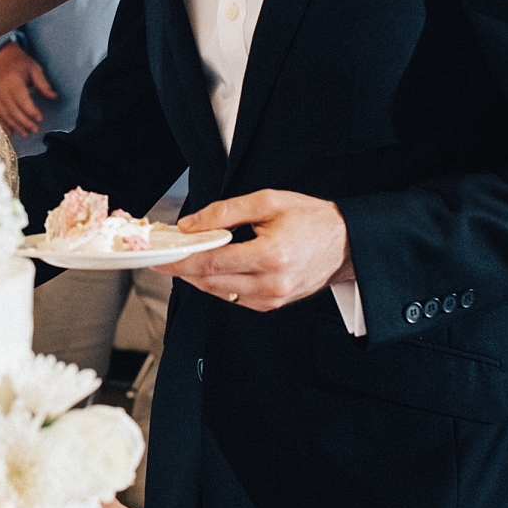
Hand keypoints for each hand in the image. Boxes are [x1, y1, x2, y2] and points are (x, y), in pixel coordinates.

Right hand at [0, 41, 56, 136]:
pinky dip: (3, 125)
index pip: (22, 99)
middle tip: (35, 129)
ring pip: (4, 115)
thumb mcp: (34, 68)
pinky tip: (11, 134)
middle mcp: (1, 90)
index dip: (31, 111)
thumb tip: (54, 97)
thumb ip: (43, 84)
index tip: (40, 118)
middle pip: (13, 110)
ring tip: (26, 134)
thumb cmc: (18, 61)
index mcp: (12, 81)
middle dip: (24, 122)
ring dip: (15, 126)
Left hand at [156, 190, 352, 310]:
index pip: (211, 262)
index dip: (180, 260)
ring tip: (186, 257)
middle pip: (210, 281)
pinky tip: (211, 267)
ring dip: (198, 276)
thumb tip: (192, 225)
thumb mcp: (268, 202)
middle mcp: (272, 284)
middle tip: (165, 255)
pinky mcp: (273, 304)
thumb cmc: (313, 220)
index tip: (160, 257)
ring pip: (219, 291)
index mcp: (271, 256)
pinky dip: (217, 282)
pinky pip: (234, 297)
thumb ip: (226, 212)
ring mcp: (273, 298)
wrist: (347, 243)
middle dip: (183, 269)